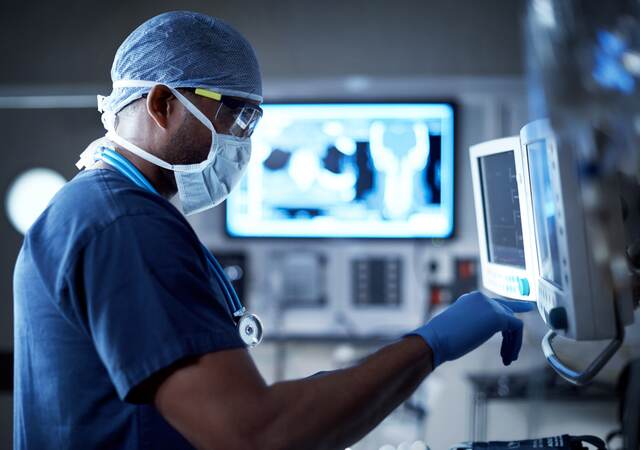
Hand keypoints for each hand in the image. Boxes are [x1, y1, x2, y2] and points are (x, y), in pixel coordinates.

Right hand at [407, 291, 534, 367]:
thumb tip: (481, 331)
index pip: (495, 303)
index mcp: (471, 299)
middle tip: (513, 351)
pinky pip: (517, 328)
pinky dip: (515, 344)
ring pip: (513, 322)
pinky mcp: (498, 316)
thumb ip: (474, 324)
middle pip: (506, 312)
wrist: (436, 339)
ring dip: (513, 343)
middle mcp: (482, 298)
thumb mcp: (460, 327)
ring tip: (507, 359)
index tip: (523, 311)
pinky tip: (508, 357)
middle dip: (513, 333)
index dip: (509, 311)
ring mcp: (490, 305)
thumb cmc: (442, 339)